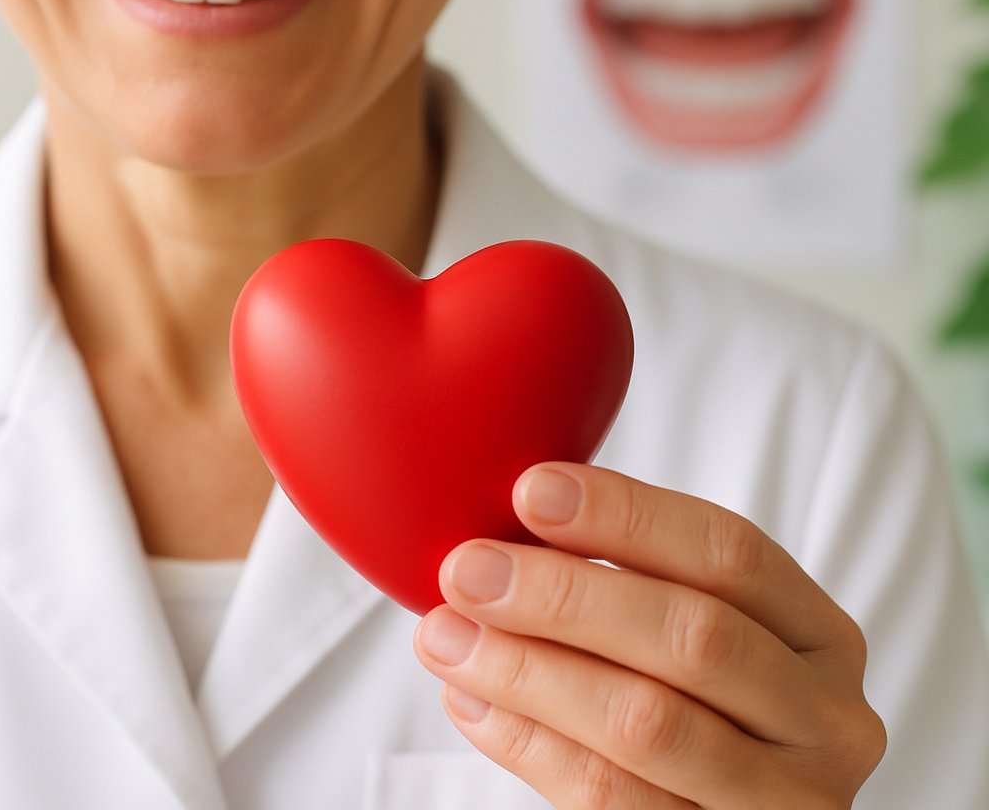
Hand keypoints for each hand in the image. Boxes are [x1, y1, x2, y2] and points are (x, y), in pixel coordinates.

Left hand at [413, 463, 884, 808]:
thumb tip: (501, 531)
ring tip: (445, 635)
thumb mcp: (695, 640)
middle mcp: (824, 721)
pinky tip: (469, 700)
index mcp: (821, 637)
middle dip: (566, 596)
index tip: (530, 489)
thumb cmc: (696, 710)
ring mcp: (785, 800)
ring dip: (528, 670)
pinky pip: (609, 796)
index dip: (629, 516)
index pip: (732, 554)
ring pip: (646, 723)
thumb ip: (632, 584)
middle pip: (693, 637)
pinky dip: (527, 742)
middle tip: (467, 569)